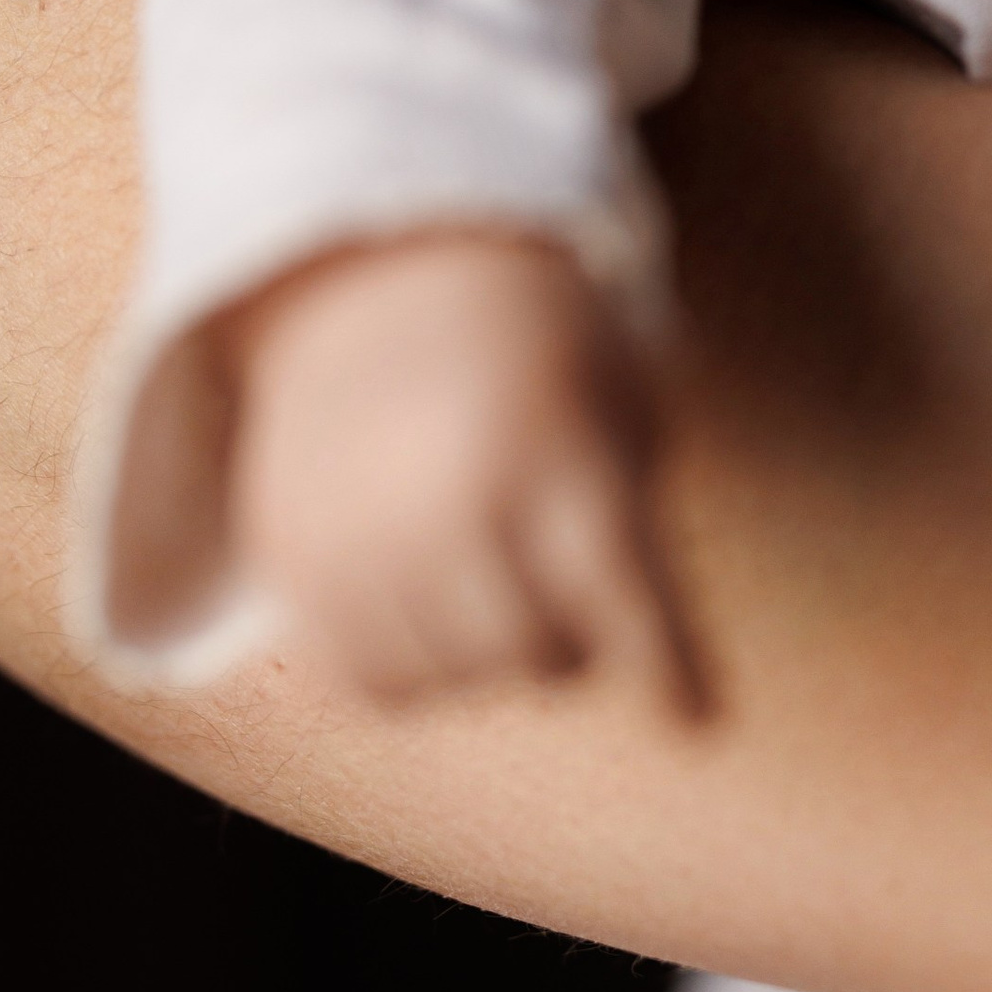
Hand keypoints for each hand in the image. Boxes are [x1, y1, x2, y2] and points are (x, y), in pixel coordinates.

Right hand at [225, 230, 702, 712]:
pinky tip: (425, 598)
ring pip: (457, 684)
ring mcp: (364, 541)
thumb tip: (629, 638)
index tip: (697, 719)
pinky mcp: (294, 564)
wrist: (378, 271)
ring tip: (486, 560)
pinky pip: (370, 683)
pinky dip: (411, 664)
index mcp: (555, 448)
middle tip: (564, 569)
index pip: (627, 595)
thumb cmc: (534, 336)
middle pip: (547, 659)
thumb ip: (640, 500)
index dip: (670, 665)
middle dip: (576, 633)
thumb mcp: (622, 380)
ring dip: (489, 649)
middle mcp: (454, 503)